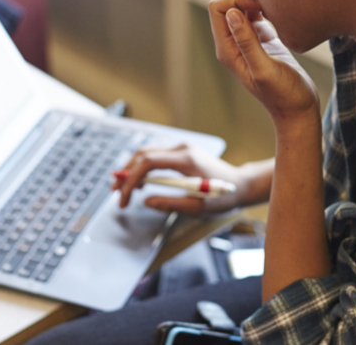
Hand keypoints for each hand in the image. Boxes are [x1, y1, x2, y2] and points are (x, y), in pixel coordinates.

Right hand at [111, 144, 250, 214]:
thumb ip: (171, 204)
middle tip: (115, 193)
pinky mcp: (180, 152)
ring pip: (146, 152)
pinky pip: (154, 156)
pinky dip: (141, 167)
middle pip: (143, 154)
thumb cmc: (223, 197)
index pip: (149, 162)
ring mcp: (181, 148)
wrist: (239, 185)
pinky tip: (136, 182)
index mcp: (186, 159)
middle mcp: (182, 148)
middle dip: (126, 173)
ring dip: (131, 169)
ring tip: (122, 189)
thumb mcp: (198, 207)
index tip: (124, 196)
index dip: (131, 178)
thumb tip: (146, 201)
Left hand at [208, 0, 319, 123]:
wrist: (299, 109)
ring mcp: (246, 39)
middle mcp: (232, 42)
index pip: (217, 7)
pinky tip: (279, 10)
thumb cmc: (284, 95)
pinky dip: (263, 4)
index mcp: (227, 49)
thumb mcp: (265, 69)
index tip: (259, 4)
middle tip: (266, 0)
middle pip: (223, 1)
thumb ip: (248, 42)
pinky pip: (254, 11)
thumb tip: (232, 13)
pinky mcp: (262, 37)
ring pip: (238, 3)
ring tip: (274, 4)